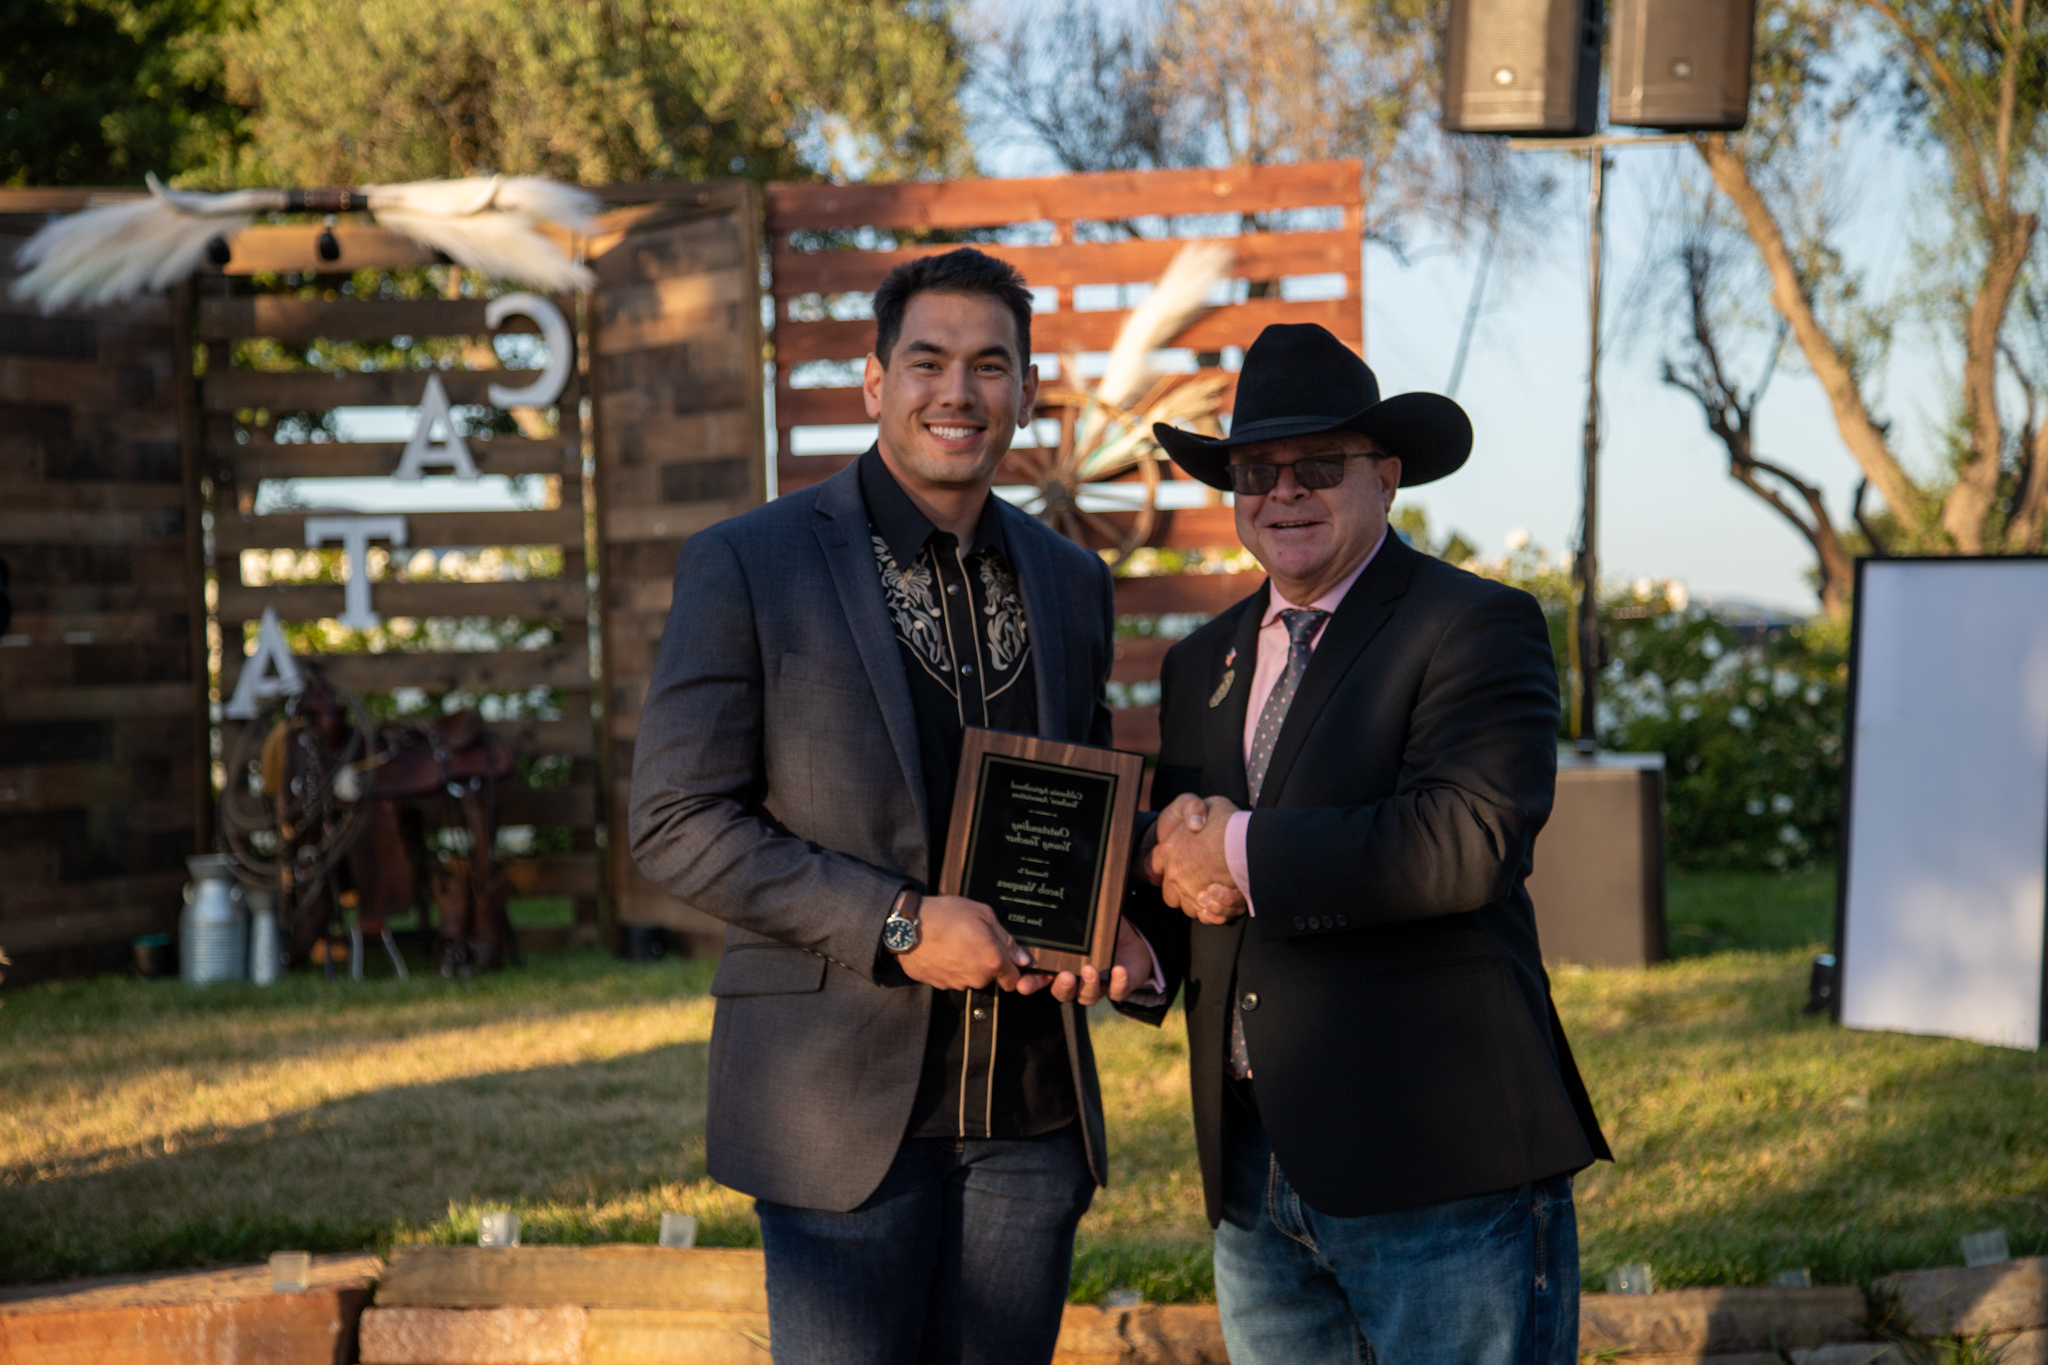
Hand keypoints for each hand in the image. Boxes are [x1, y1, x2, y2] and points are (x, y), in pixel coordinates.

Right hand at [896, 896, 1031, 991]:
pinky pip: (951, 977)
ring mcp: (956, 983)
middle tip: (973, 939)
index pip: (1013, 981)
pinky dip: (949, 966)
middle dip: (986, 962)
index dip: (1012, 970)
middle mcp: (976, 978)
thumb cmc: (946, 915)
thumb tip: (1023, 959)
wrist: (907, 926)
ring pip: (969, 977)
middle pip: (989, 977)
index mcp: (992, 961)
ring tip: (954, 941)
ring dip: (967, 964)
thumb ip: (1007, 940)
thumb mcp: (983, 914)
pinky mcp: (938, 984)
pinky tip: (942, 949)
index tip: (1006, 960)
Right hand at [1030, 918, 1156, 1004]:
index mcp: (1063, 964)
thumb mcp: (1088, 921)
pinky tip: (1119, 970)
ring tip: (1091, 969)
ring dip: (1088, 985)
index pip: (1042, 977)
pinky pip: (1117, 991)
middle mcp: (1077, 980)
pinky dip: (1118, 982)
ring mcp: (1097, 985)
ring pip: (1087, 996)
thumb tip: (1062, 893)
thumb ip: (1075, 915)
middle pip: (1062, 992)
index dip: (1031, 982)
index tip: (1023, 983)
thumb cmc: (1104, 930)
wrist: (1134, 942)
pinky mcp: (1119, 987)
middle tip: (1065, 975)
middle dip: (1062, 986)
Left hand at [1154, 795, 1246, 924]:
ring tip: (1216, 892)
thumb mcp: (1211, 804)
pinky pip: (1205, 915)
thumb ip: (1195, 810)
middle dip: (1182, 889)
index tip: (1176, 866)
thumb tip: (1194, 824)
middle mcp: (1174, 873)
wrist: (1250, 842)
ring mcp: (1188, 890)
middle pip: (1170, 891)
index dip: (1165, 865)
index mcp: (1169, 849)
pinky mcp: (1205, 905)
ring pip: (1189, 905)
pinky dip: (1214, 912)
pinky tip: (1223, 902)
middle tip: (1200, 883)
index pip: (1155, 863)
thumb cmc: (1230, 821)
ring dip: (1201, 902)